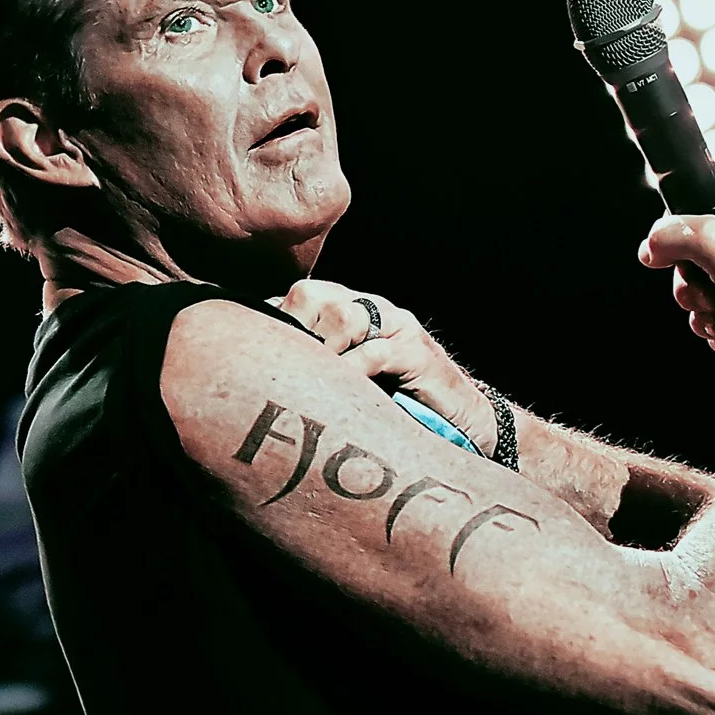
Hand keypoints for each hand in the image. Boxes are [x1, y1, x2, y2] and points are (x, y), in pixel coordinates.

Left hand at [268, 280, 497, 454]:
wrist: (462, 418)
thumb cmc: (396, 403)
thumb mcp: (348, 381)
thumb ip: (314, 368)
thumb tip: (254, 380)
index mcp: (350, 309)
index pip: (298, 298)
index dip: (273, 324)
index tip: (253, 359)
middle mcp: (372, 308)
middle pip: (313, 296)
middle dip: (293, 332)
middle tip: (285, 373)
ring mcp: (397, 327)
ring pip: (342, 315)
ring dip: (320, 351)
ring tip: (313, 384)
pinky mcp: (418, 353)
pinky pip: (376, 351)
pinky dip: (353, 371)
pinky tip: (343, 393)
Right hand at [637, 169, 714, 359]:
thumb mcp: (710, 239)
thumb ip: (671, 235)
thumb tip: (651, 247)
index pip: (697, 207)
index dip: (682, 239)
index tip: (676, 259)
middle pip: (700, 256)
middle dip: (695, 287)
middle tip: (706, 296)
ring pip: (713, 290)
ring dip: (708, 313)